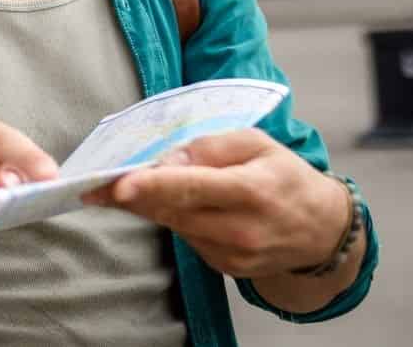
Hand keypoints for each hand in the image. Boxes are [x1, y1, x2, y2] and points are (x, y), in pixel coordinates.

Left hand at [81, 129, 349, 278]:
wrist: (320, 229)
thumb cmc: (285, 176)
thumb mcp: (257, 143)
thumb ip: (211, 145)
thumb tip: (168, 157)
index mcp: (250, 191)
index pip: (192, 187)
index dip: (152, 186)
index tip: (118, 184)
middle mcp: (240, 229)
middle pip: (173, 211)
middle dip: (130, 197)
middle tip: (92, 186)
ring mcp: (232, 254)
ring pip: (174, 226)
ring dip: (148, 206)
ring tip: (123, 188)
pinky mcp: (225, 268)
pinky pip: (187, 238)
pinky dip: (174, 219)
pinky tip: (172, 204)